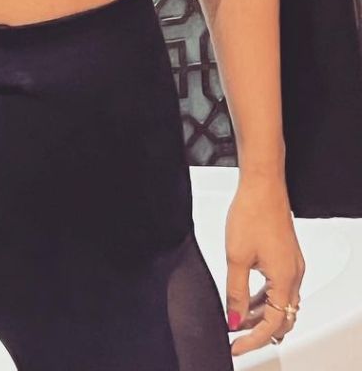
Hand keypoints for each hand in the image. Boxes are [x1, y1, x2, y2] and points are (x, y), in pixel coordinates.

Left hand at [224, 175, 304, 356]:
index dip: (252, 339)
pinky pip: (280, 288)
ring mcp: (293, 264)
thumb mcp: (236, 257)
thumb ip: (236, 293)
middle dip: (259, 331)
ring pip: (281, 303)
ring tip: (238, 318)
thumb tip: (235, 319)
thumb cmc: (251, 213)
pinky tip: (247, 297)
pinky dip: (265, 299)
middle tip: (237, 336)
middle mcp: (294, 274)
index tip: (235, 346)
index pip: (271, 324)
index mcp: (284, 279)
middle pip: (282, 318)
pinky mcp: (287, 255)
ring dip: (262, 315)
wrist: (262, 184)